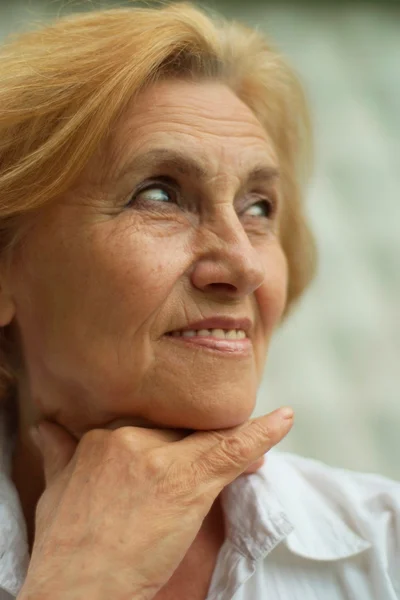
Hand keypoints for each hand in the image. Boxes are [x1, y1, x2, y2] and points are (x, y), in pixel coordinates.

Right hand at [19, 408, 292, 599]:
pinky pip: (232, 448)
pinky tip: (284, 420)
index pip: (150, 424)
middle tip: (221, 457)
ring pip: (208, 435)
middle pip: (180, 428)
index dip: (175, 436)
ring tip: (265, 432)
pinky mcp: (187, 481)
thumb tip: (46, 429)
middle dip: (202, 440)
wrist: (77, 590)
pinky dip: (262, 433)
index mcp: (101, 438)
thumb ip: (60, 453)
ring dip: (237, 436)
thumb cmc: (64, 548)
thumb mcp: (54, 491)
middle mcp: (129, 439)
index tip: (187, 447)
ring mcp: (159, 459)